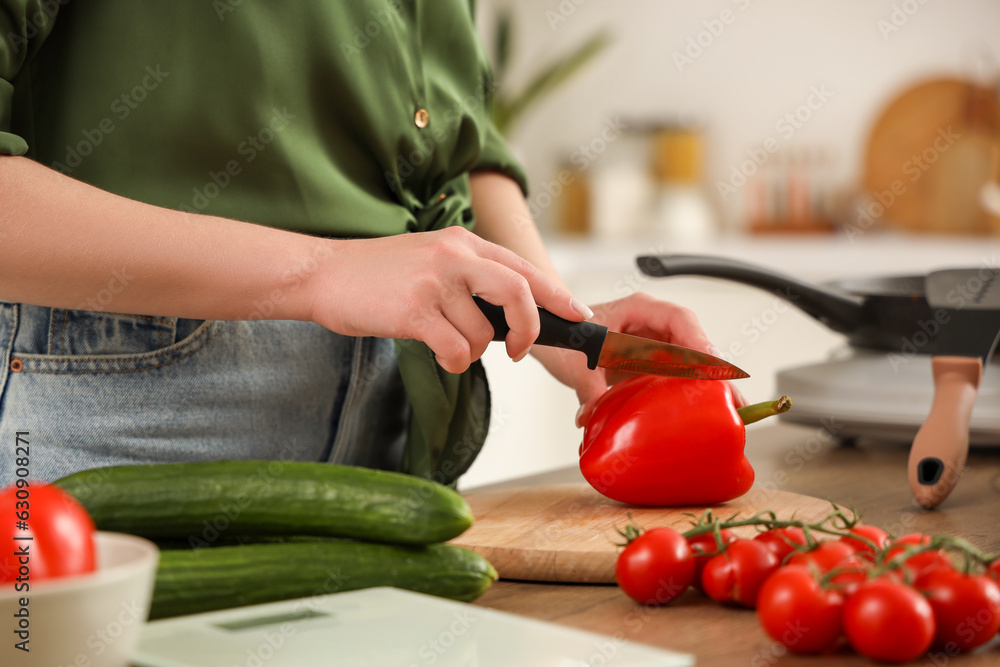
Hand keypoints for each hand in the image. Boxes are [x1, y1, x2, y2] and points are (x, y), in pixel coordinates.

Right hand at [305, 226, 586, 373]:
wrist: (323, 273)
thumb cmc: (377, 274)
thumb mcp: (430, 258)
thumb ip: (469, 277)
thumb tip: (509, 316)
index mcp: (462, 243)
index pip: (523, 268)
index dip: (556, 294)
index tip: (577, 314)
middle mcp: (453, 256)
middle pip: (518, 293)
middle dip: (530, 329)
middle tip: (520, 350)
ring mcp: (433, 282)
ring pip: (482, 334)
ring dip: (471, 351)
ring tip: (446, 344)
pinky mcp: (413, 310)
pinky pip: (456, 349)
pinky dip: (454, 361)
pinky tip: (438, 353)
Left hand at [529, 292, 747, 426]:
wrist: (552, 335)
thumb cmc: (565, 331)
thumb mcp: (572, 358)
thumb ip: (586, 386)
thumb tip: (592, 415)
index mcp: (638, 309)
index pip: (678, 319)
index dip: (697, 341)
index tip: (709, 364)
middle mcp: (652, 325)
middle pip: (693, 342)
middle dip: (713, 369)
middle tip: (729, 397)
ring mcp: (654, 345)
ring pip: (690, 361)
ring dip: (707, 384)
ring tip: (726, 409)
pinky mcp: (651, 366)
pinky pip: (674, 377)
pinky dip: (687, 394)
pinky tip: (701, 413)